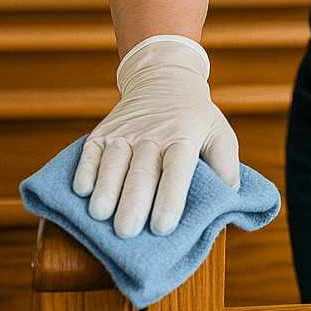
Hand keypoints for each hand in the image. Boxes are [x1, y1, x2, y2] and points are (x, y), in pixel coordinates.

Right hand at [72, 36, 239, 237]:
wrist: (164, 80)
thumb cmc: (195, 118)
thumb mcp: (220, 132)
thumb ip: (226, 166)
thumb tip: (229, 199)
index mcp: (184, 136)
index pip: (177, 168)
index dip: (170, 196)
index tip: (163, 226)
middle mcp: (153, 134)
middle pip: (142, 170)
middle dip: (133, 201)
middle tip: (127, 231)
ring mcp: (125, 132)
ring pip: (113, 161)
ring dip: (106, 188)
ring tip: (100, 215)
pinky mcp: (102, 132)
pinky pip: (90, 151)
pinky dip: (84, 169)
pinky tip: (81, 190)